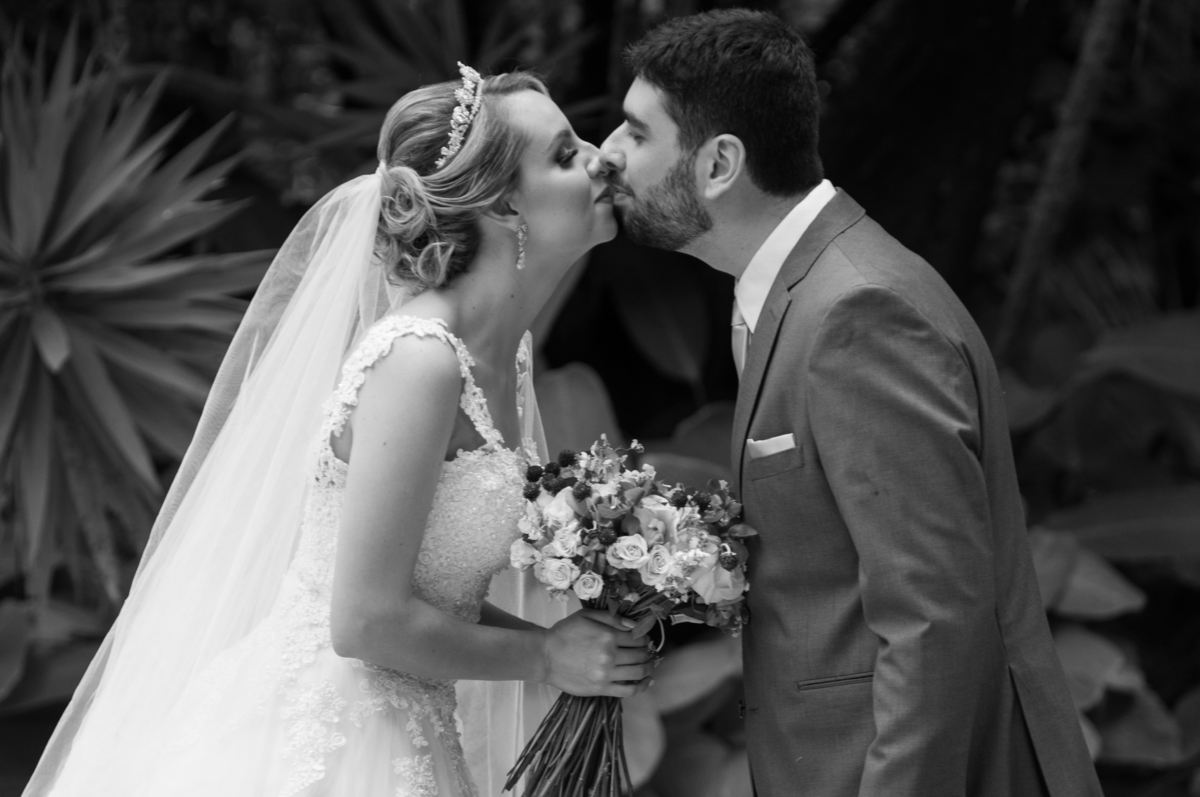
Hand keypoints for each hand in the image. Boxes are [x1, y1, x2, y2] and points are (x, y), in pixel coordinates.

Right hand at [540, 609, 654, 697]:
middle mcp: (609, 656)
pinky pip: (628, 691)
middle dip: (648, 652)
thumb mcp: (586, 616)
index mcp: (607, 636)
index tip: (644, 639)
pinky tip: (646, 682)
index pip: (638, 638)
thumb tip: (635, 624)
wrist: (544, 657)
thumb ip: (612, 618)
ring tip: (648, 665)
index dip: (645, 638)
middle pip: (641, 655)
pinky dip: (641, 687)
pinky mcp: (601, 688)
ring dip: (648, 668)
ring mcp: (606, 674)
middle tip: (647, 652)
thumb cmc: (564, 633)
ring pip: (638, 673)